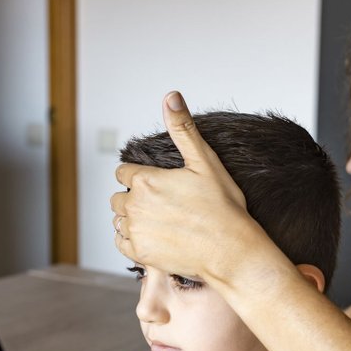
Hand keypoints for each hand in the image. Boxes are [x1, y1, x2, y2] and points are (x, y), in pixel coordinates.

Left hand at [111, 91, 254, 281]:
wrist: (231, 250)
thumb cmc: (223, 208)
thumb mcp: (205, 161)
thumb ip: (183, 129)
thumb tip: (171, 96)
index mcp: (145, 180)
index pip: (123, 172)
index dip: (139, 176)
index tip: (158, 184)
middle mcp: (134, 205)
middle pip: (119, 196)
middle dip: (135, 197)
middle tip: (162, 204)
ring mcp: (135, 231)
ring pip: (119, 219)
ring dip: (132, 218)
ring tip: (160, 220)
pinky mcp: (139, 254)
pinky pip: (120, 242)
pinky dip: (131, 239)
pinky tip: (152, 236)